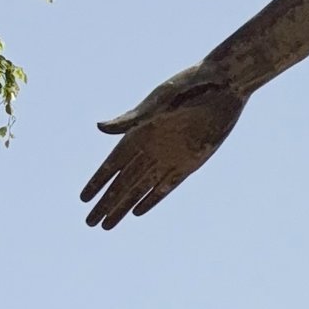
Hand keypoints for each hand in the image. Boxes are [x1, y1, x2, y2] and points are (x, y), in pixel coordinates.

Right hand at [82, 70, 246, 227]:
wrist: (225, 84)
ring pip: (141, 189)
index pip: (112, 165)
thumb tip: (100, 128)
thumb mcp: (161, 101)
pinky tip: (137, 212)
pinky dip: (152, 199)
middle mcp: (151, 148)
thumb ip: (133, 118)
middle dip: (106, 203)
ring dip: (124, 206)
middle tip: (90, 223)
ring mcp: (170, 157)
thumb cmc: (191, 85)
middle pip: (123, 183)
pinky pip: (167, 186)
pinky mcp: (191, 162)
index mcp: (139, 132)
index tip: (83, 199)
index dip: (97, 182)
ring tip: (108, 225)